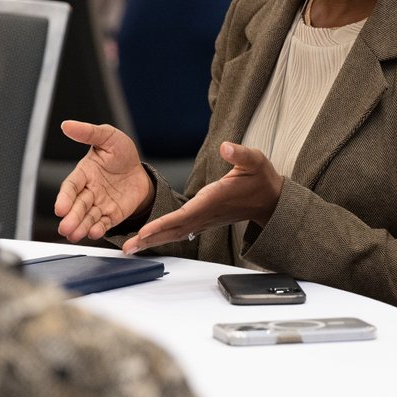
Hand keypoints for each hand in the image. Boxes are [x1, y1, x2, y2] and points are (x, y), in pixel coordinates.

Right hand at [55, 121, 152, 241]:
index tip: (60, 208)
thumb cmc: (121, 153)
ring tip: (74, 235)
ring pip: (87, 217)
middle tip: (65, 227)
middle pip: (77, 206)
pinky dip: (98, 229)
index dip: (65, 197)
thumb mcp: (108, 136)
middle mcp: (89, 191)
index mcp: (84, 173)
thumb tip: (67, 125)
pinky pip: (104, 223)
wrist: (139, 171)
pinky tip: (95, 232)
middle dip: (71, 217)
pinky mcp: (112, 215)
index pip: (71, 186)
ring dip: (80, 226)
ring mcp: (100, 204)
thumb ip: (88, 132)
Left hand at [123, 142, 282, 253]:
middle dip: (150, 239)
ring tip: (130, 248)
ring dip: (152, 241)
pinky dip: (162, 236)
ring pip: (175, 234)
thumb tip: (225, 147)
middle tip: (127, 248)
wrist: (270, 201)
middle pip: (174, 230)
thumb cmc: (261, 180)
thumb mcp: (255, 160)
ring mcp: (204, 220)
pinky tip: (148, 239)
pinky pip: (180, 232)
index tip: (145, 231)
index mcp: (214, 199)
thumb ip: (240, 154)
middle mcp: (206, 214)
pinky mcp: (203, 221)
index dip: (164, 223)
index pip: (185, 214)